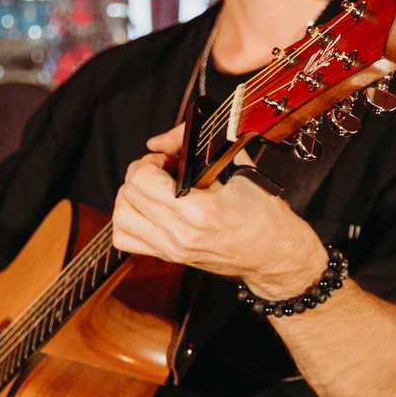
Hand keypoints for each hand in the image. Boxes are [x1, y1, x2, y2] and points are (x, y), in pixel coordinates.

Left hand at [110, 126, 328, 297]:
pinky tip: (148, 210)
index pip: (143, 179)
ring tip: (151, 190)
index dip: (151, 161)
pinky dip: (129, 220)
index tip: (167, 159)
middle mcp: (182, 233)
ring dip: (130, 197)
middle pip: (128, 195)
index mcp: (201, 210)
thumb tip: (162, 140)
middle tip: (161, 170)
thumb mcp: (238, 170)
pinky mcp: (169, 256)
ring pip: (121, 218)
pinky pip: (125, 239)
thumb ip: (199, 146)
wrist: (274, 254)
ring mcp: (173, 248)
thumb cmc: (263, 214)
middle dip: (140, 174)